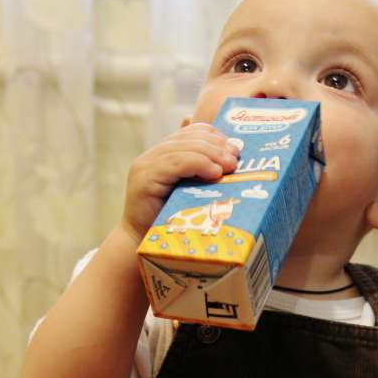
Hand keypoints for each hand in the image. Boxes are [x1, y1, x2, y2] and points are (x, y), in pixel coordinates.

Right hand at [121, 123, 239, 241]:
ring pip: (184, 149)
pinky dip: (198, 164)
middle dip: (216, 145)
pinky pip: (176, 163)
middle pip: (189, 138)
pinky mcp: (144, 178)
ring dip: (211, 154)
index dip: (214, 136)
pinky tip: (214, 173)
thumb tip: (228, 164)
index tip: (234, 149)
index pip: (190, 132)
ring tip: (230, 165)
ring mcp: (145, 165)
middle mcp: (151, 156)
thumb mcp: (189, 194)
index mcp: (162, 155)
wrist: (141, 245)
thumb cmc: (169, 224)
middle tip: (235, 157)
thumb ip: (202, 178)